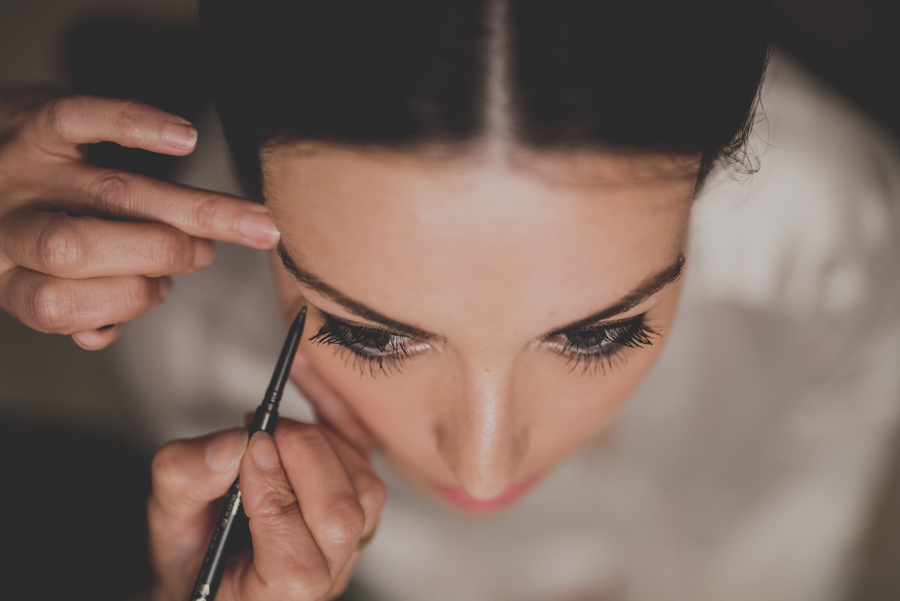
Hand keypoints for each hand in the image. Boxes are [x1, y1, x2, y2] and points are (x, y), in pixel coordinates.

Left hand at [0, 90, 280, 348]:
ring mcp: (21, 168)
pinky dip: (141, 126)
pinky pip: (84, 117)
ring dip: (193, 211)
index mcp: (3, 274)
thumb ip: (70, 306)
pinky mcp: (34, 119)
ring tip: (250, 223)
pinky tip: (185, 137)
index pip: (57, 306)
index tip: (160, 289)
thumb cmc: (23, 224)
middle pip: (78, 248)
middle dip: (158, 254)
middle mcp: (7, 223)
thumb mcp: (29, 277)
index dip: (120, 304)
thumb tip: (104, 332)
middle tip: (202, 254)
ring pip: (111, 192)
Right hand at [149, 418, 385, 600]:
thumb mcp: (167, 523)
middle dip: (302, 457)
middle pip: (342, 517)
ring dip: (321, 438)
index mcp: (275, 598)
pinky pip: (364, 452)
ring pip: (364, 487)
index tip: (248, 450)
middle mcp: (325, 576)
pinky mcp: (361, 503)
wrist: (218, 560)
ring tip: (273, 425)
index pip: (296, 564)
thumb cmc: (195, 553)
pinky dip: (336, 409)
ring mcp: (351, 543)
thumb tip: (230, 446)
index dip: (274, 498)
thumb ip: (186, 483)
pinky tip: (303, 376)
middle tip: (261, 431)